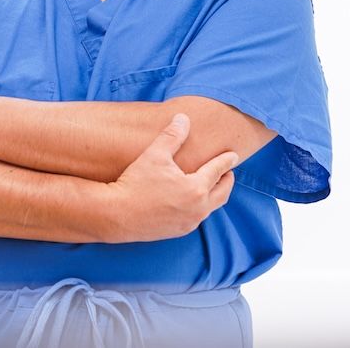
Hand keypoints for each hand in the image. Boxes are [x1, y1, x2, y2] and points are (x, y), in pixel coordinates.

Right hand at [103, 113, 237, 242]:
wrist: (117, 214)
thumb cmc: (135, 182)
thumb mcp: (154, 154)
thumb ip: (172, 136)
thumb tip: (183, 118)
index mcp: (196, 188)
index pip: (217, 171)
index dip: (226, 161)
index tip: (233, 156)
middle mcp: (198, 208)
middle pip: (222, 193)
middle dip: (227, 181)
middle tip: (227, 172)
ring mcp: (189, 222)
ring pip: (211, 207)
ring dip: (215, 195)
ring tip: (212, 186)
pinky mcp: (179, 231)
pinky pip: (197, 218)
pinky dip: (201, 207)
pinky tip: (193, 202)